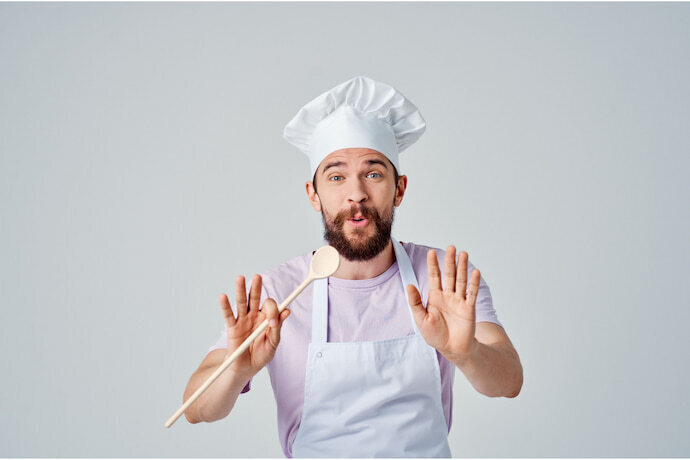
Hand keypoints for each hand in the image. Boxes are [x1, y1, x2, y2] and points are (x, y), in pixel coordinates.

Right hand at [219, 274, 289, 377]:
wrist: (247, 368)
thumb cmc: (261, 354)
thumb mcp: (273, 343)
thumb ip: (277, 327)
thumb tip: (287, 311)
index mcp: (266, 318)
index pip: (270, 306)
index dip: (273, 312)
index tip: (272, 322)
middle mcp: (254, 315)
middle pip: (255, 298)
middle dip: (256, 287)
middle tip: (257, 277)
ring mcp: (242, 320)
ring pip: (241, 302)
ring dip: (241, 290)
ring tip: (240, 279)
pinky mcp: (232, 327)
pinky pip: (228, 315)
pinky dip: (225, 306)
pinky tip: (223, 297)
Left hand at [406, 246, 479, 361]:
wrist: (452, 348)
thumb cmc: (435, 335)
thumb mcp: (420, 318)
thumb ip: (415, 302)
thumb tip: (409, 285)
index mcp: (435, 296)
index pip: (434, 276)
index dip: (433, 265)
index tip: (431, 252)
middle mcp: (448, 295)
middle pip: (449, 274)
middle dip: (449, 261)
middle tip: (451, 247)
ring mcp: (459, 300)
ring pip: (461, 280)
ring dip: (462, 267)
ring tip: (463, 254)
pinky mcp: (469, 308)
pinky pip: (471, 293)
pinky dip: (474, 283)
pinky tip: (475, 272)